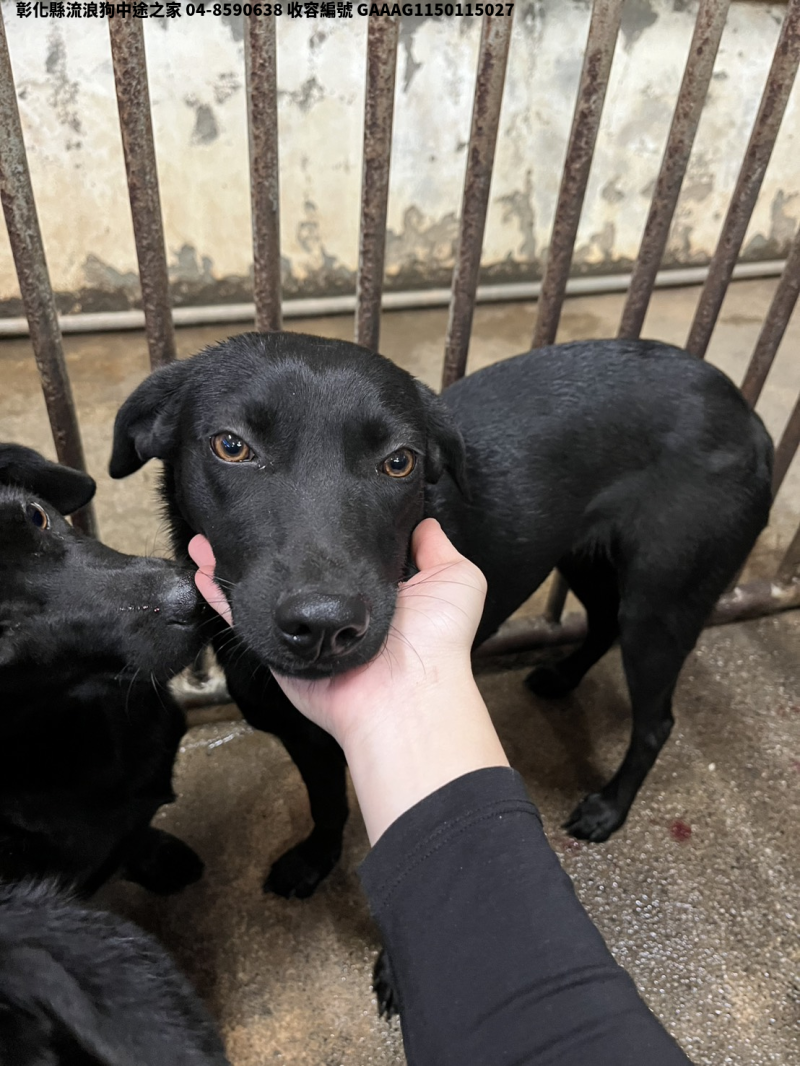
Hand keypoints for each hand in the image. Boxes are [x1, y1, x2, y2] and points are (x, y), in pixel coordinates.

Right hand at [189, 520, 507, 841]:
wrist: (407, 693)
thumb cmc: (436, 639)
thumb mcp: (456, 579)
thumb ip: (437, 548)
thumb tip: (422, 521)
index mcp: (372, 593)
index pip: (339, 552)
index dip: (321, 525)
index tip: (300, 491)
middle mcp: (334, 609)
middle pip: (294, 568)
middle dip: (273, 540)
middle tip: (252, 504)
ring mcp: (304, 629)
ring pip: (262, 586)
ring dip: (238, 556)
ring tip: (213, 527)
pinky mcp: (280, 647)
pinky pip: (241, 615)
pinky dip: (218, 591)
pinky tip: (202, 563)